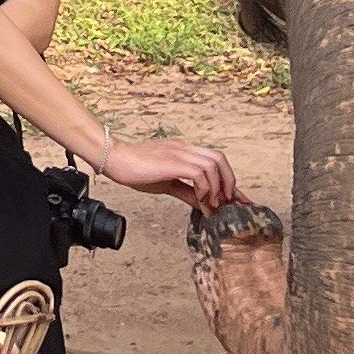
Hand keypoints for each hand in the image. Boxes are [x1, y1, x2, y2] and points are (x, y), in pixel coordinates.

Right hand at [100, 135, 240, 211]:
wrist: (115, 159)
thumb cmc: (136, 170)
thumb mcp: (166, 183)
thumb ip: (187, 191)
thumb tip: (205, 205)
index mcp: (183, 151)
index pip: (214, 161)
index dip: (230, 181)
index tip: (238, 200)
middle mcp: (185, 148)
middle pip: (220, 158)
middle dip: (229, 182)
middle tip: (225, 202)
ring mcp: (180, 153)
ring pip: (213, 164)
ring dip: (218, 187)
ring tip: (212, 204)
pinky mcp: (173, 161)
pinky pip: (199, 173)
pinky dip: (205, 188)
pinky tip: (199, 200)